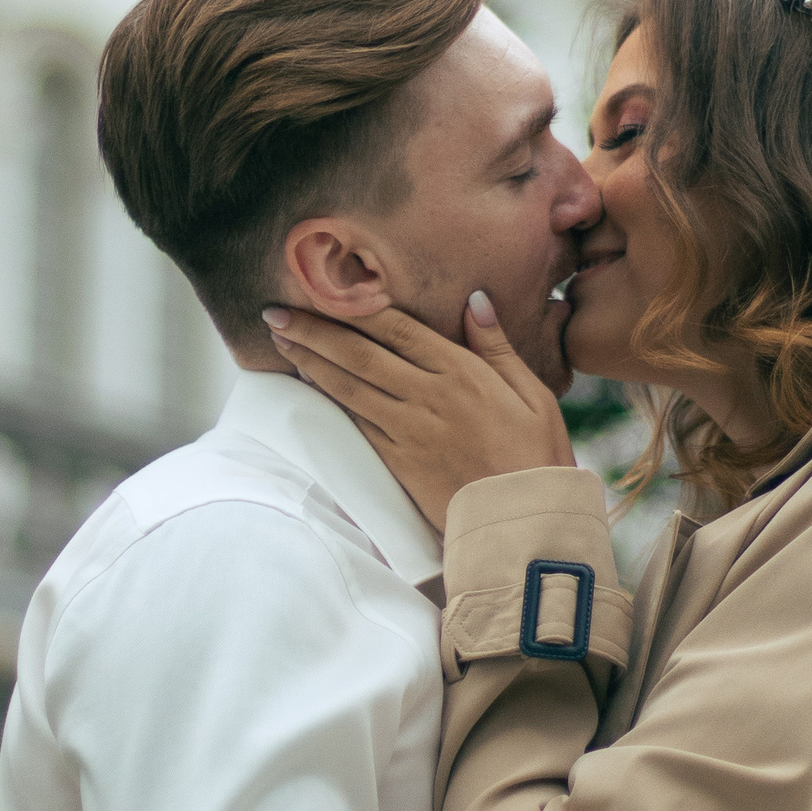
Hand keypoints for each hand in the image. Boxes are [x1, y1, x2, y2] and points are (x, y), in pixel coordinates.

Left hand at [260, 293, 573, 524]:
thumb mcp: (533, 394)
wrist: (524, 521)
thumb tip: (475, 300)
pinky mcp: (397, 462)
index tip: (323, 288)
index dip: (355, 307)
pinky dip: (328, 401)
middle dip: (314, 331)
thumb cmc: (537, 456)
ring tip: (280, 342)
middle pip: (360, 355)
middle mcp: (428, 397)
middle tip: (274, 314)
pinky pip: (355, 424)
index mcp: (462, 373)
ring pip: (348, 388)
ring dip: (310, 363)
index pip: (397, 328)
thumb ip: (497, 346)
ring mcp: (408, 431)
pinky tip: (307, 385)